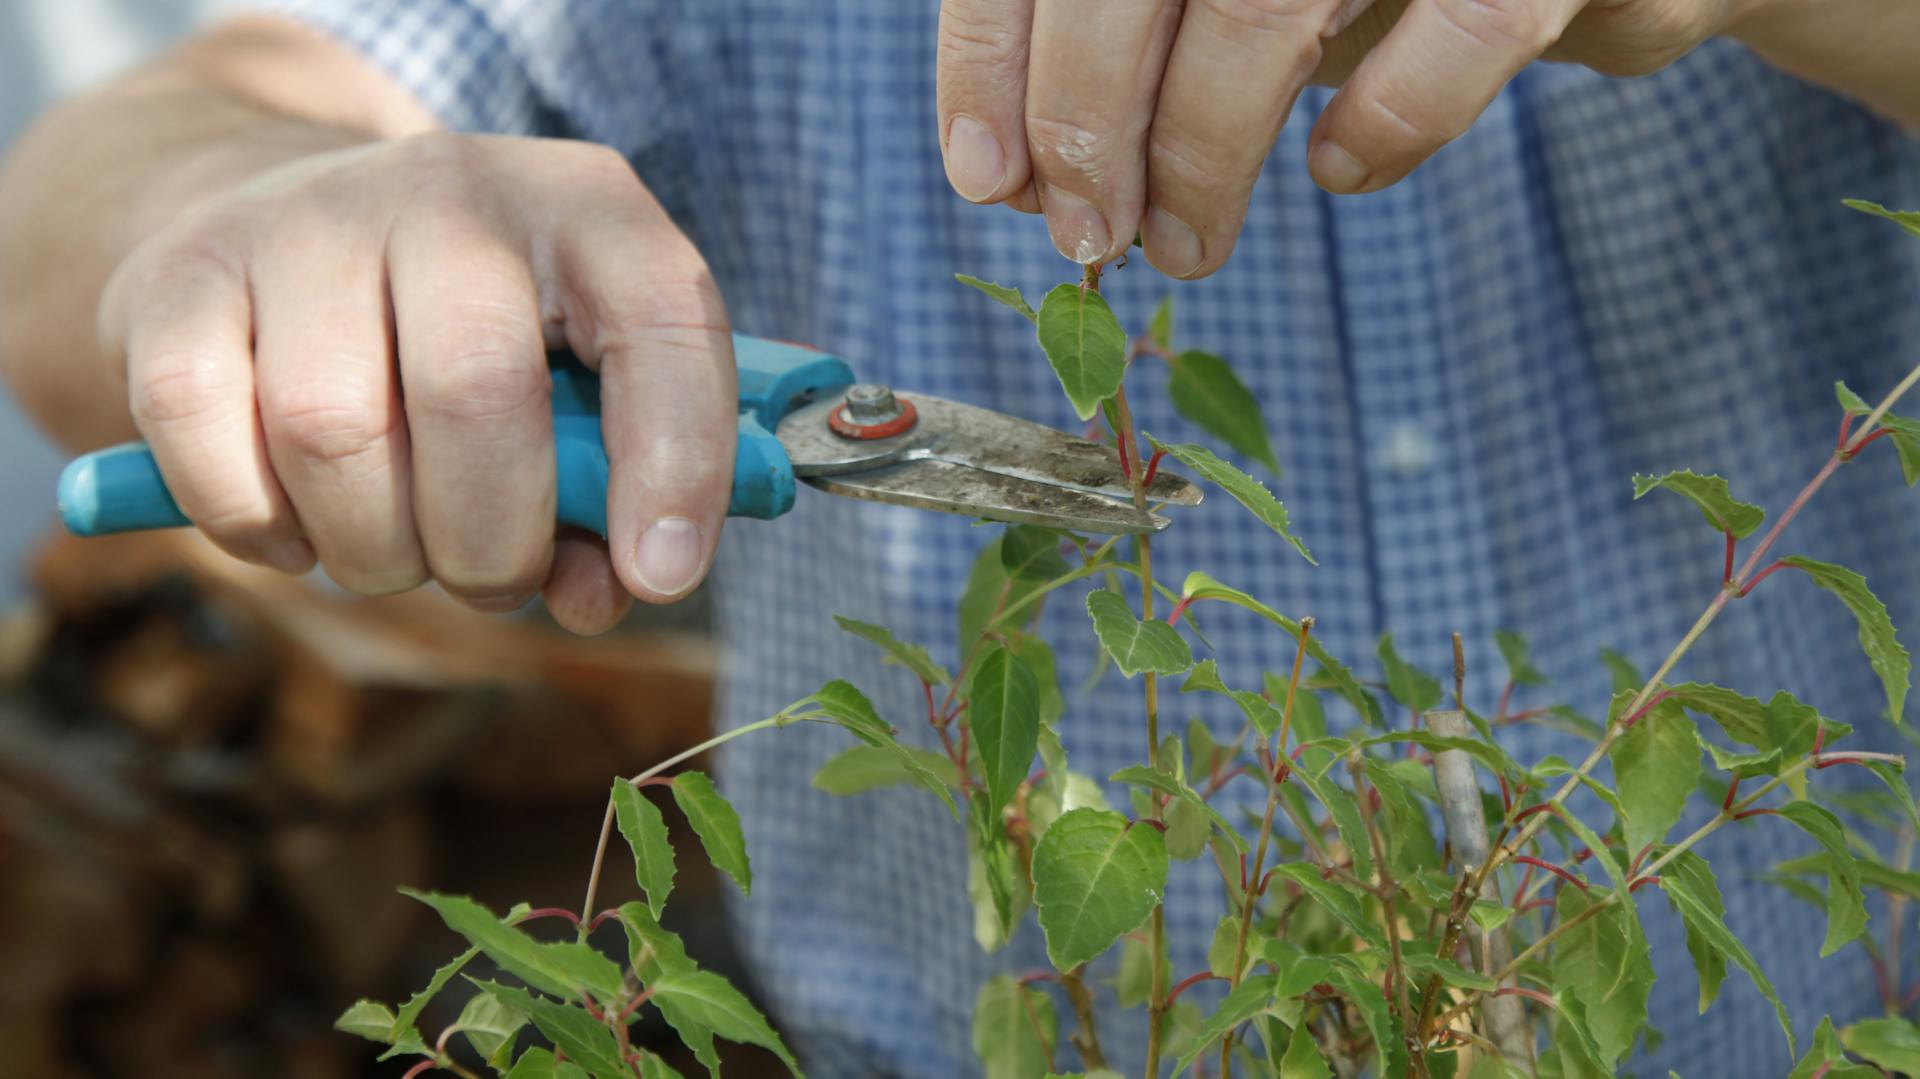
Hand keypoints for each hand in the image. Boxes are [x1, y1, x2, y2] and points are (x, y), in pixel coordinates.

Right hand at [98, 133, 735, 632]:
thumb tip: (599, 596)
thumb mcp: (577, 386)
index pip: (663, 316)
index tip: (660, 577)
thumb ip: (612, 498)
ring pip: (331, 433)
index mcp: (585, 209)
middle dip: (494, 542)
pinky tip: (301, 529)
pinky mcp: (178, 278)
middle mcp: (448, 190)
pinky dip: (262, 530)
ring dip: (378, 552)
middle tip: (496, 581)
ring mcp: (303, 222)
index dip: (676, 460)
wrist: (293, 220)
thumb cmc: (482, 340)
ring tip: (401, 554)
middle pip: (474, 389)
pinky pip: (210, 446)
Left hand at [936, 0, 1746, 276]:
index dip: (996, 55)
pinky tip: (1341, 171)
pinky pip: (1462, 29)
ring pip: (1264, 8)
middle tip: (1086, 236)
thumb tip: (1019, 175)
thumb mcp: (1235, 0)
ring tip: (1183, 246)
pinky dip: (1389, 119)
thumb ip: (1138, 58)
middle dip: (1088, 122)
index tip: (985, 177)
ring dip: (1202, 153)